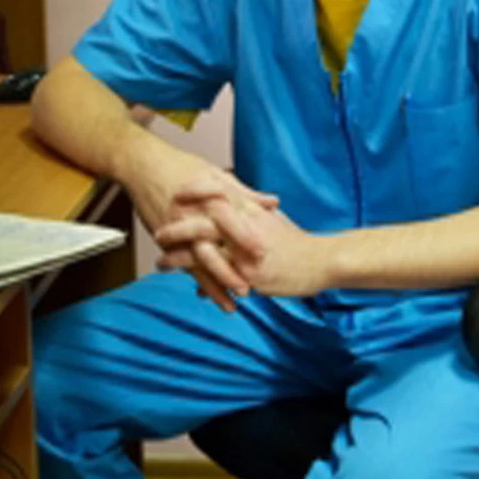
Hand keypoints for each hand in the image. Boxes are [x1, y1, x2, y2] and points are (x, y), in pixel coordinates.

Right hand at [119, 132, 278, 308]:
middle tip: (249, 286)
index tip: (264, 251)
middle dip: (230, 269)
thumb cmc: (180, 166)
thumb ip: (245, 193)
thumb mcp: (216, 174)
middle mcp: (194, 216)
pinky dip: (197, 281)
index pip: (231, 220)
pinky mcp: (167, 240)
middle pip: (214, 247)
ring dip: (216, 283)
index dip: (246, 236)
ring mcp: (178, 230)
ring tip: (232, 301)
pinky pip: (183, 265)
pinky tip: (209, 296)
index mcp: (209, 198)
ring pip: (199, 263)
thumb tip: (273, 202)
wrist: (142, 165)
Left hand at [155, 203, 331, 299]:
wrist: (320, 260)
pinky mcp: (249, 274)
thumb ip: (250, 209)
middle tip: (158, 228)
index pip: (218, 192)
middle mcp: (246, 228)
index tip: (176, 190)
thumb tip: (229, 204)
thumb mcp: (271, 218)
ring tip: (160, 259)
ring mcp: (246, 252)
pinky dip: (198, 279)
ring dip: (180, 255)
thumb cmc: (295, 241)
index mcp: (251, 210)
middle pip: (205, 220)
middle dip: (178, 224)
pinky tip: (189, 288)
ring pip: (206, 250)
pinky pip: (218, 277)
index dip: (195, 190)